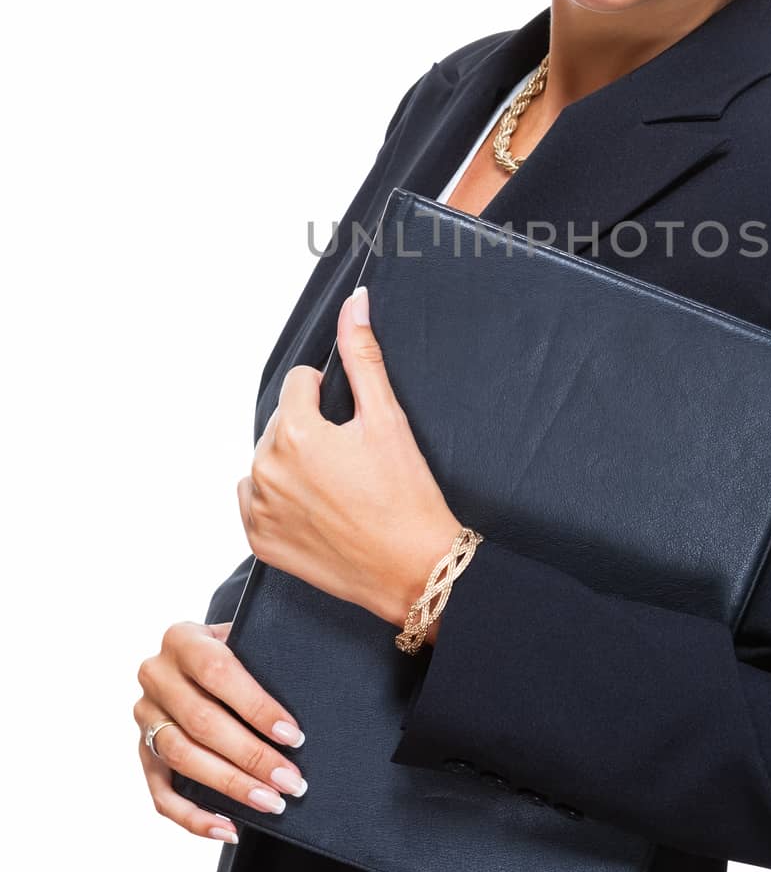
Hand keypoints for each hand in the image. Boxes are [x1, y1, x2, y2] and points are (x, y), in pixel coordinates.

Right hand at [134, 619, 308, 841]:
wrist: (196, 657)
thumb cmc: (236, 651)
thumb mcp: (245, 639)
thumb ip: (261, 655)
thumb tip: (309, 694)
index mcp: (182, 638)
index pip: (218, 672)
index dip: (256, 707)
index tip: (293, 736)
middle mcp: (155, 676)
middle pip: (202, 722)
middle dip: (251, 757)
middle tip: (291, 781)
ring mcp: (145, 716)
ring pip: (182, 758)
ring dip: (230, 787)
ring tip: (271, 803)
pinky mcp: (143, 753)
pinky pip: (162, 795)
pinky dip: (195, 818)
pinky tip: (229, 829)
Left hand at [236, 286, 464, 638]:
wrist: (414, 570)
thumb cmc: (407, 496)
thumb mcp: (388, 419)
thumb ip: (363, 355)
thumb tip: (355, 301)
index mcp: (295, 433)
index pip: (301, 384)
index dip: (332, 397)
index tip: (355, 427)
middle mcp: (267, 469)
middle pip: (283, 422)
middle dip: (312, 430)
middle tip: (353, 461)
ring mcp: (260, 509)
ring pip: (269, 460)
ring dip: (294, 463)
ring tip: (337, 486)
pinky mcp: (259, 541)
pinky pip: (256, 500)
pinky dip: (279, 498)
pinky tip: (317, 508)